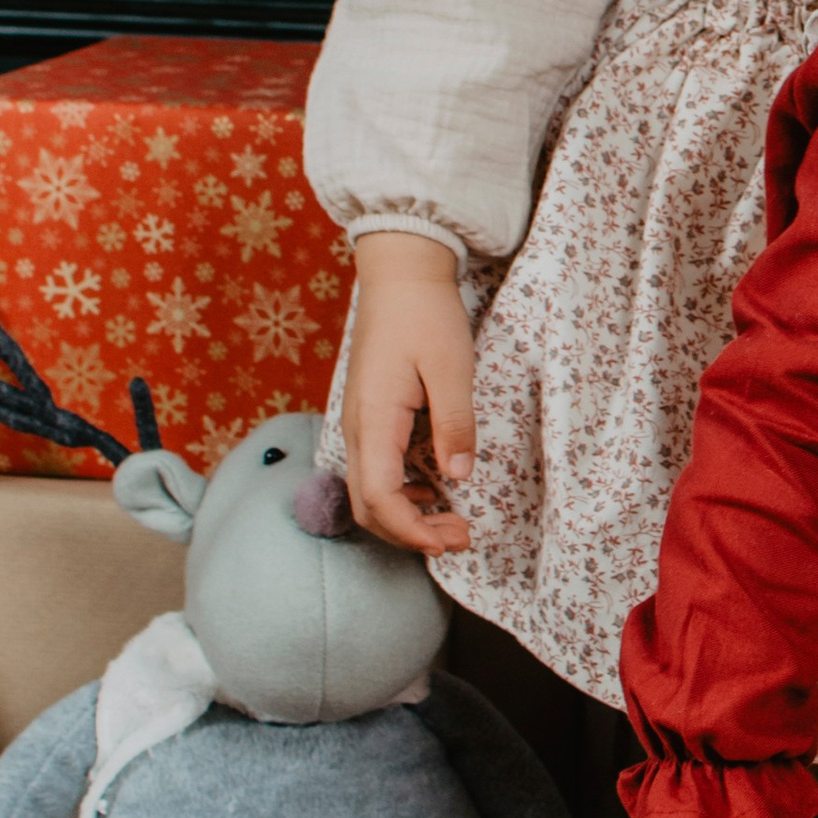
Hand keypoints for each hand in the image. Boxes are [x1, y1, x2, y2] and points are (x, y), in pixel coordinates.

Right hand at [344, 230, 476, 553]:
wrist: (400, 275)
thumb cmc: (426, 316)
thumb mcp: (451, 368)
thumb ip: (454, 423)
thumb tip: (458, 477)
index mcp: (373, 419)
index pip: (379, 497)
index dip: (412, 531)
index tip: (451, 541)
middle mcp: (357, 428)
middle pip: (368, 506)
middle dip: (410, 534)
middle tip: (460, 538)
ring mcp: (359, 424)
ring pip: (369, 493)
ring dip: (407, 517)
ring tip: (453, 522)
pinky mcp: (369, 417)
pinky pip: (376, 471)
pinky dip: (402, 495)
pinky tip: (435, 491)